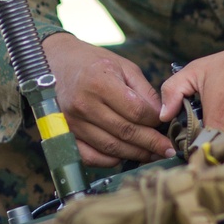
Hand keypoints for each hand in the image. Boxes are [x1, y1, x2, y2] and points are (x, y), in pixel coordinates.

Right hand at [42, 33, 174, 166]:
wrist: (55, 63)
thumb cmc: (93, 63)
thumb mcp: (123, 66)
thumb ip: (144, 92)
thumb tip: (162, 116)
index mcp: (100, 82)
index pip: (136, 111)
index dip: (155, 121)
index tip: (165, 124)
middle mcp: (84, 104)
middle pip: (125, 132)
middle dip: (151, 143)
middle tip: (168, 149)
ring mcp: (71, 122)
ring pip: (111, 147)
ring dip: (135, 154)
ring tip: (153, 155)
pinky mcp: (65, 134)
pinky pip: (90, 157)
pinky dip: (110, 160)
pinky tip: (125, 156)